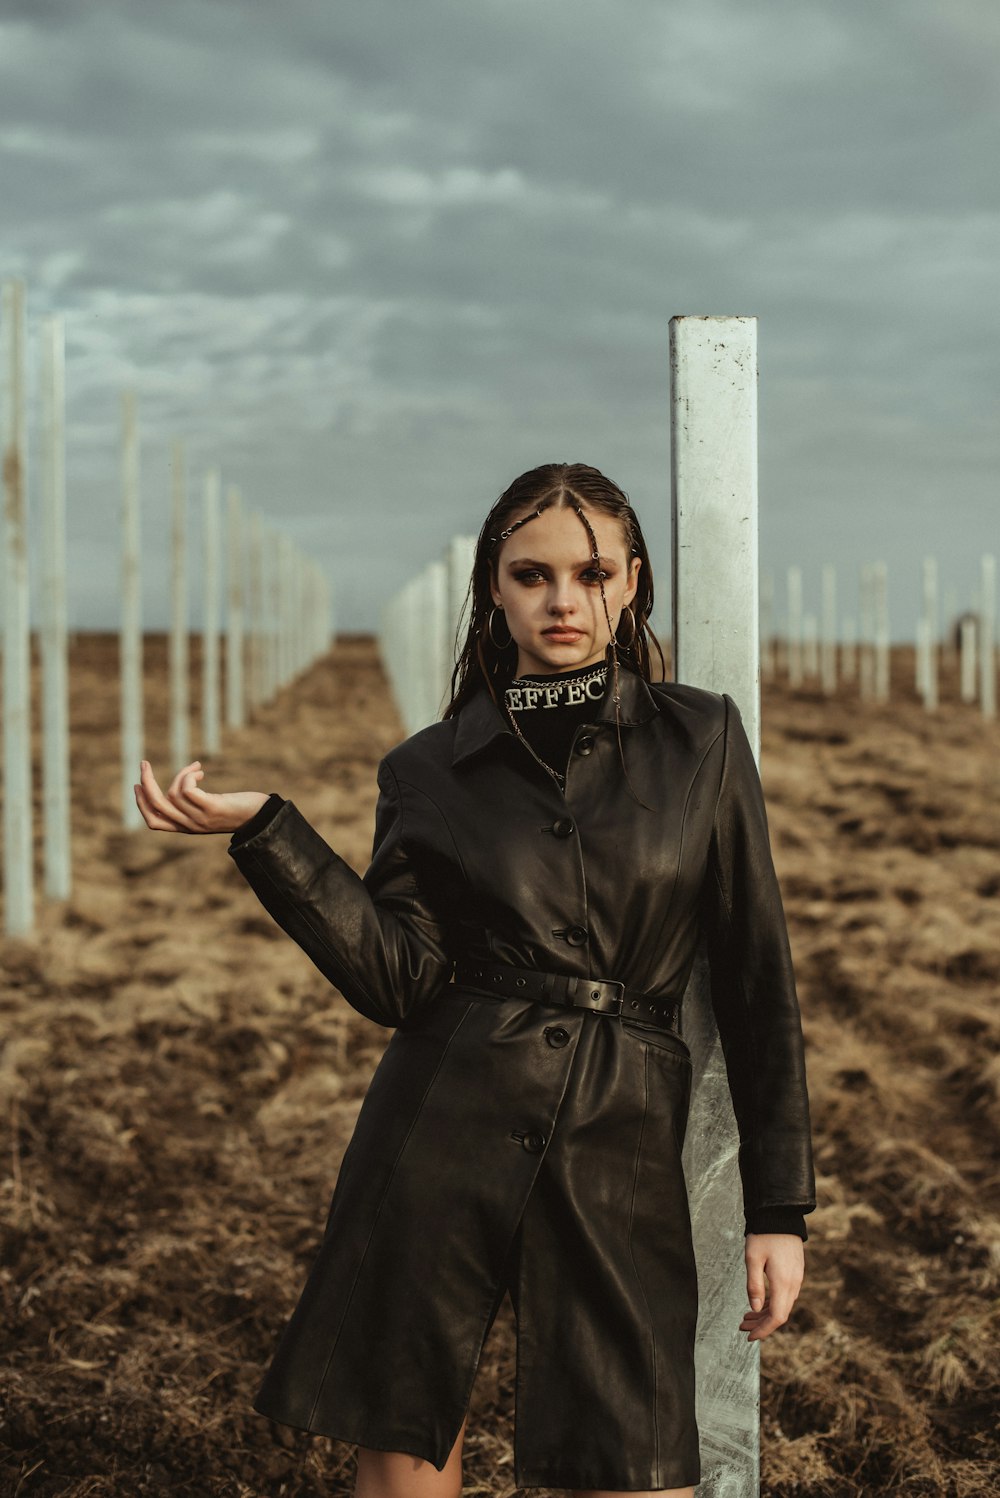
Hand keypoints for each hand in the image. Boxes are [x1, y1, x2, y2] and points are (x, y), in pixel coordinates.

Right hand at [134, 760, 269, 834]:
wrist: (262, 818)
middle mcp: (190, 825)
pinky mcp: (211, 808)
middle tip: (144, 763)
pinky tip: (200, 772)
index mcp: (186, 827)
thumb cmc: (237, 809)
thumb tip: (181, 783)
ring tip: (196, 769)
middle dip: (146, 782)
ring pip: (172, 793)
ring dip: (181, 773)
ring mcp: (199, 818)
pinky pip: (187, 789)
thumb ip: (194, 803)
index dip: (141, 804)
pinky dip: (188, 775)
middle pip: (156, 806)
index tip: (137, 784)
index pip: (153, 822)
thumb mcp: (210, 808)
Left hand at [740, 1233, 804, 1340]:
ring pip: (783, 1305)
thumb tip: (754, 1309)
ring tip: (747, 1316)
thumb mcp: (752, 1259)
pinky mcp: (796, 1272)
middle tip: (742, 1326)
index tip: (749, 1337)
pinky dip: (772, 1303)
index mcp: (783, 1283)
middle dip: (761, 1324)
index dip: (763, 1330)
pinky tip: (759, 1302)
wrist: (781, 1216)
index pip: (776, 1317)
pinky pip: (785, 1295)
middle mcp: (793, 1284)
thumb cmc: (764, 1235)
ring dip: (765, 1314)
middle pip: (780, 1314)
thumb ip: (754, 1285)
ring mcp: (797, 1278)